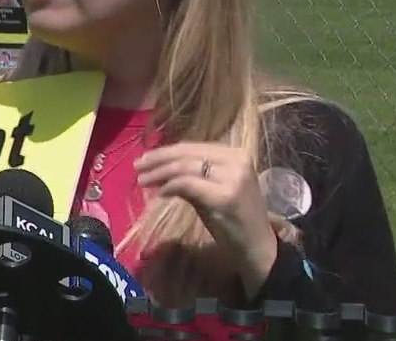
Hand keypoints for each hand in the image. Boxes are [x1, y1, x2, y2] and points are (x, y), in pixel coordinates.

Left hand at [134, 142, 278, 296]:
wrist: (258, 248)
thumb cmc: (235, 220)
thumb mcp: (214, 190)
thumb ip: (193, 175)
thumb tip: (160, 168)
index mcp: (237, 154)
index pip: (194, 147)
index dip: (166, 151)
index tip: (146, 158)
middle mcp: (237, 160)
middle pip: (187, 154)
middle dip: (159, 159)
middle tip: (137, 167)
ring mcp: (232, 177)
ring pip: (185, 167)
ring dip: (160, 173)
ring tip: (142, 180)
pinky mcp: (224, 196)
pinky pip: (188, 184)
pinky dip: (170, 186)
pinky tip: (160, 193)